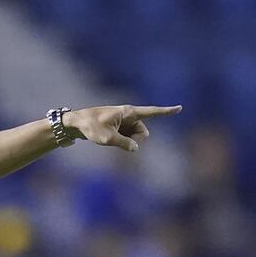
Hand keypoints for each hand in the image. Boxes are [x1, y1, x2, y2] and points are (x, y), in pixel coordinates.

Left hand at [65, 104, 182, 151]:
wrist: (75, 123)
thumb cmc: (90, 127)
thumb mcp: (107, 138)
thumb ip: (125, 144)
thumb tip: (136, 148)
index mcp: (128, 112)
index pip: (151, 112)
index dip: (166, 111)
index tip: (180, 108)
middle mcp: (128, 115)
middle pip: (143, 131)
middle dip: (136, 139)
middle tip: (118, 139)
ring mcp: (123, 121)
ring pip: (134, 135)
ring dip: (126, 140)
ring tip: (109, 137)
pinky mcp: (118, 126)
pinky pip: (126, 136)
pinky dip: (121, 140)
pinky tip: (108, 138)